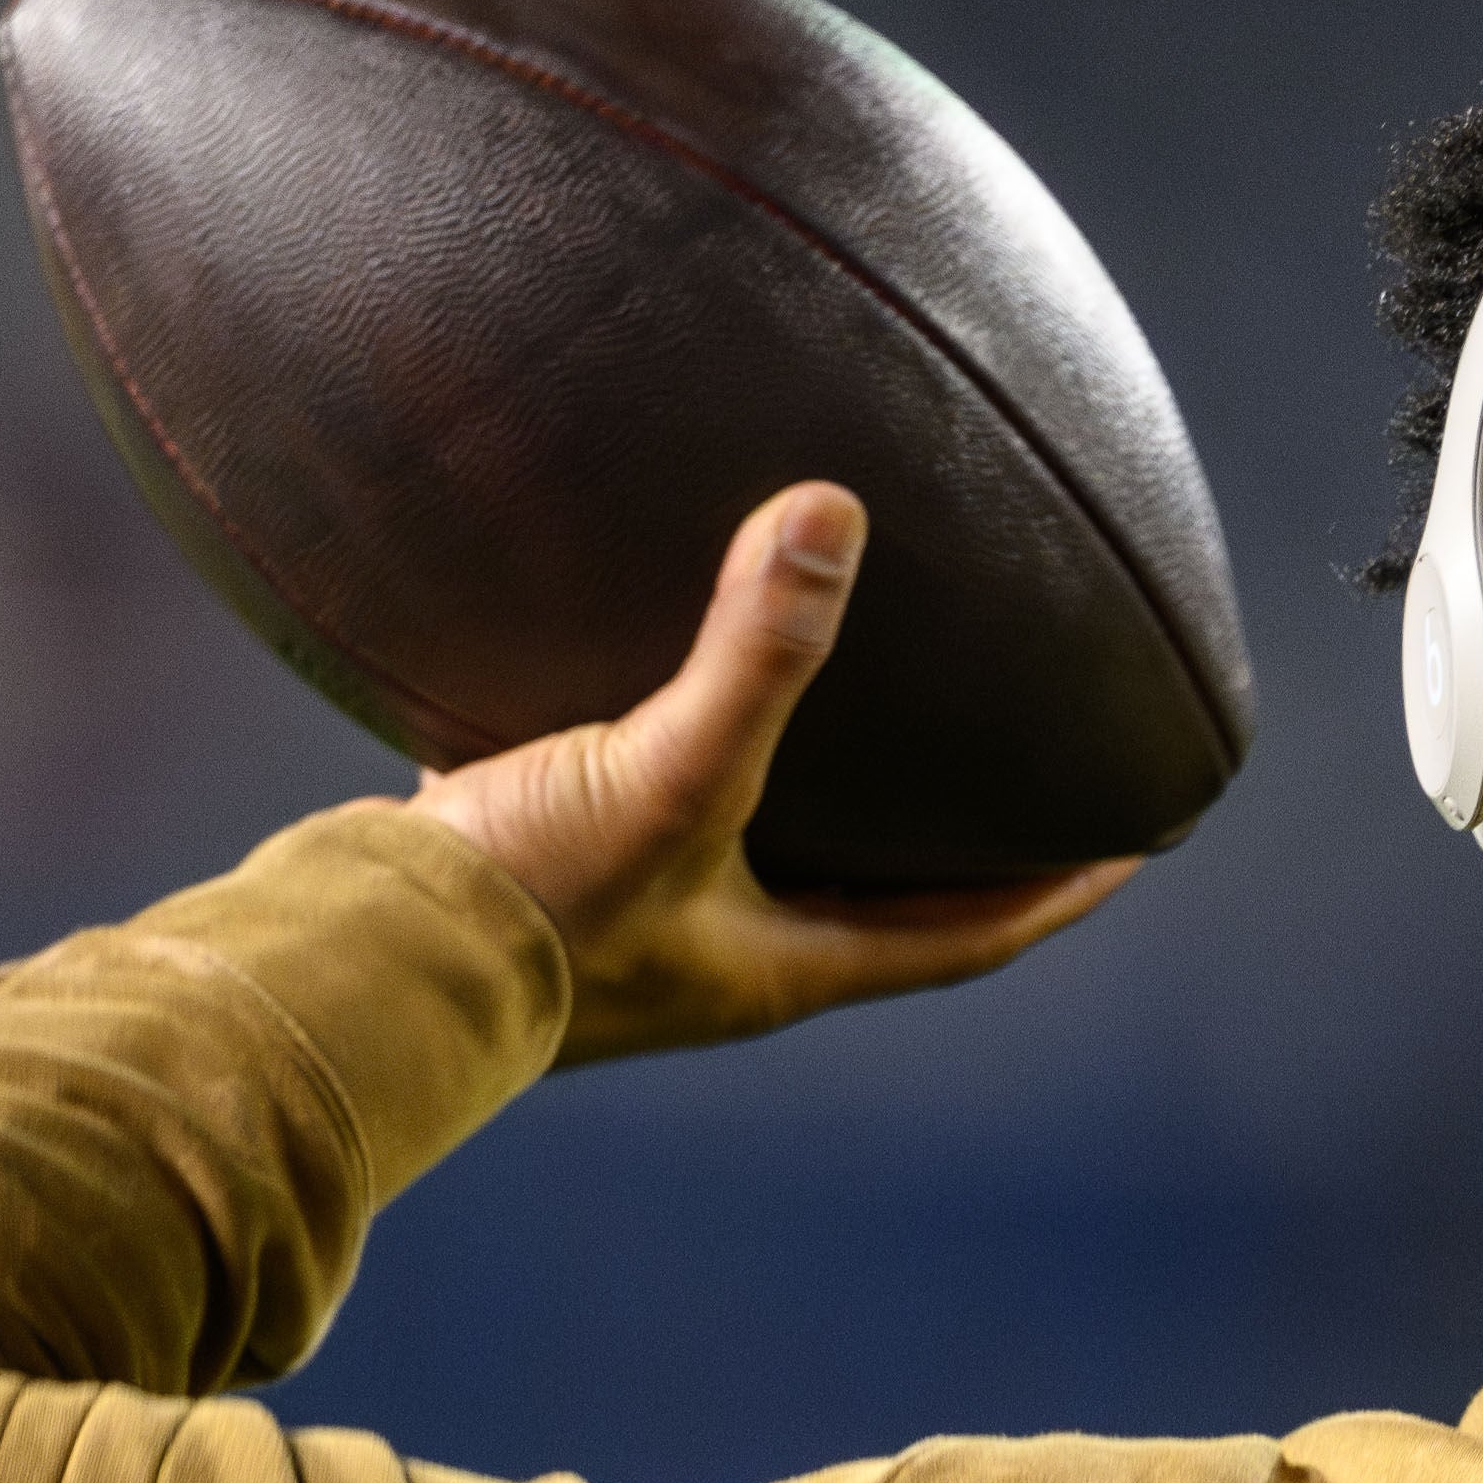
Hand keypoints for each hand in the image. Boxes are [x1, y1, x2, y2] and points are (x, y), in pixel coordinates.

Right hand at [411, 483, 1134, 1060]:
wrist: (346, 964)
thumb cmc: (524, 908)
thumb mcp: (664, 773)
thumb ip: (751, 652)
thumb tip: (831, 516)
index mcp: (786, 966)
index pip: (968, 936)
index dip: (1054, 891)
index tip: (1135, 845)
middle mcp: (726, 961)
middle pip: (882, 903)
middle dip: (954, 847)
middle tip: (1023, 774)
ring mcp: (638, 928)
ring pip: (772, 859)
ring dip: (828, 800)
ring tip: (875, 714)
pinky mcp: (554, 881)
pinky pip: (660, 811)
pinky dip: (698, 756)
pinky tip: (680, 680)